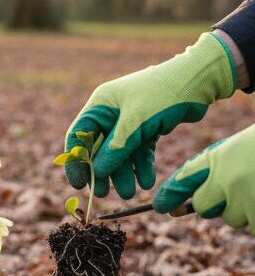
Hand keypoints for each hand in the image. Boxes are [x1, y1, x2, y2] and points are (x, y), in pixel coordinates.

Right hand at [64, 33, 235, 198]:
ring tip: (130, 193)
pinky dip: (141, 166)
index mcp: (100, 105)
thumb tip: (97, 171)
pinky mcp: (147, 128)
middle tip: (106, 194)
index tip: (80, 184)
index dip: (76, 161)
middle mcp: (111, 113)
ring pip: (121, 153)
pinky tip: (146, 181)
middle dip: (103, 172)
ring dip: (124, 173)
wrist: (199, 81)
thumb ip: (115, 148)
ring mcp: (129, 121)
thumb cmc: (161, 94)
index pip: (78, 136)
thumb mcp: (135, 122)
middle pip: (99, 148)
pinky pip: (139, 151)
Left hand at [154, 124, 254, 231]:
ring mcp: (245, 199)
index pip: (182, 181)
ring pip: (231, 218)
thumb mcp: (232, 151)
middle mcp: (227, 180)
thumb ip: (206, 175)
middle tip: (236, 187)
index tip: (162, 207)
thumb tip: (175, 211)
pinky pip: (252, 226)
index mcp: (217, 159)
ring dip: (242, 210)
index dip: (169, 196)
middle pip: (203, 207)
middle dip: (213, 203)